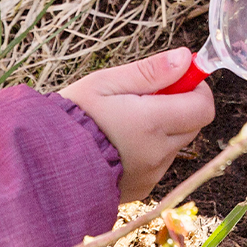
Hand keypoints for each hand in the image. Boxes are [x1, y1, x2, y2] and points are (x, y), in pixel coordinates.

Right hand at [59, 48, 214, 201]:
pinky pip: (160, 163)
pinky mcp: (142, 188)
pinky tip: (121, 143)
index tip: (175, 78)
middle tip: (146, 96)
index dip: (195, 88)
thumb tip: (185, 59)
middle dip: (179, 105)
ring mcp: (151, 174)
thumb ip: (149, 72)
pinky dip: (151, 149)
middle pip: (194, 124)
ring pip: (177, 143)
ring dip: (165, 128)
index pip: (203, 106)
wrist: (43, 164)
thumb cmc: (71, 117)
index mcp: (152, 123)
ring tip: (127, 121)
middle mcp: (158, 153)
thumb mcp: (105, 83)